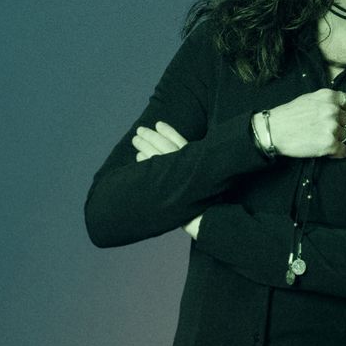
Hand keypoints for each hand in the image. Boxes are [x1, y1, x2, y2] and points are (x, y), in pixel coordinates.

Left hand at [130, 122, 201, 236]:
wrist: (210, 221)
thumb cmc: (208, 204)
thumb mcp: (204, 182)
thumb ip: (195, 170)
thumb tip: (184, 163)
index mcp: (198, 163)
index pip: (180, 142)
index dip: (170, 132)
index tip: (159, 123)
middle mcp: (189, 166)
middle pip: (166, 146)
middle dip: (152, 136)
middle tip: (140, 130)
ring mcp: (179, 176)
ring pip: (158, 155)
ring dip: (145, 145)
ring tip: (135, 139)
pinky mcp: (170, 187)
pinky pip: (156, 170)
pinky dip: (146, 162)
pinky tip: (137, 157)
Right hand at [264, 89, 345, 159]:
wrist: (272, 130)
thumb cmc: (289, 115)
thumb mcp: (310, 98)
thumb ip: (328, 101)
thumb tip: (344, 108)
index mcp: (329, 97)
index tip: (345, 117)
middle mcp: (333, 110)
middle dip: (344, 128)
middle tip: (331, 132)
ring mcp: (332, 127)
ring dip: (340, 141)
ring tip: (326, 141)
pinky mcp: (329, 144)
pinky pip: (345, 151)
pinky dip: (339, 153)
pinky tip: (329, 151)